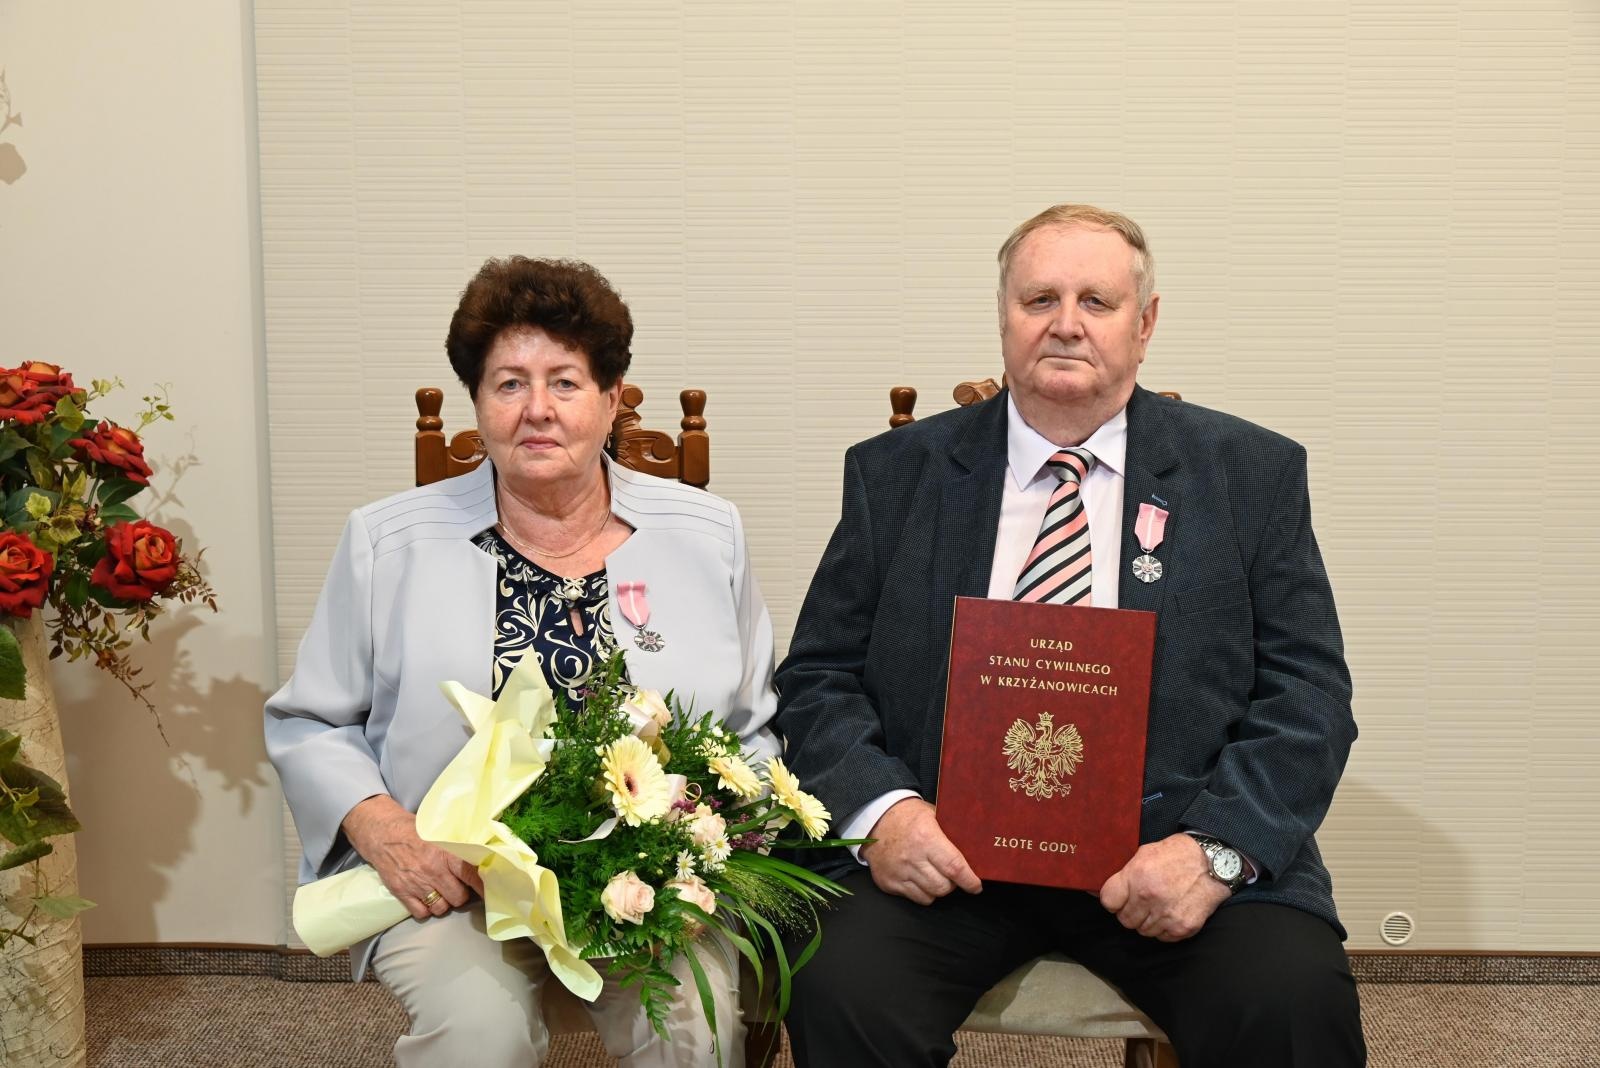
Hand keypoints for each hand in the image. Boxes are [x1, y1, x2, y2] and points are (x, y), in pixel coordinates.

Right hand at [342, 795, 483, 920]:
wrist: (383, 834)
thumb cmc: (415, 832)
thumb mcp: (440, 833)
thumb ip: (458, 847)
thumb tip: (483, 856)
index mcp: (445, 854)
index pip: (471, 875)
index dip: (483, 887)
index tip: (491, 893)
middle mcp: (432, 870)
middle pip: (458, 897)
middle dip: (460, 895)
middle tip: (457, 887)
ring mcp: (417, 884)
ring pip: (441, 908)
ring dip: (444, 903)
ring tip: (441, 892)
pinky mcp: (402, 893)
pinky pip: (422, 913)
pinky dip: (426, 909)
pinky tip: (426, 898)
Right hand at [861, 797, 981, 904]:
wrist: (875, 820)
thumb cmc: (908, 816)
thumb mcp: (933, 814)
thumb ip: (952, 831)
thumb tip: (976, 848)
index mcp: (926, 837)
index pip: (954, 867)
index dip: (969, 880)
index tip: (976, 885)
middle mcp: (912, 857)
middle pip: (943, 886)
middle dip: (954, 885)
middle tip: (954, 876)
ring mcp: (898, 872)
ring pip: (931, 896)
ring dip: (939, 889)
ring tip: (937, 875)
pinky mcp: (889, 882)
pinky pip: (915, 898)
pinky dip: (923, 892)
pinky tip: (922, 878)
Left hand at [1098, 833, 1230, 941]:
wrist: (1213, 863)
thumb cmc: (1176, 855)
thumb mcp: (1143, 854)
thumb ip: (1125, 875)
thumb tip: (1107, 892)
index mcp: (1136, 877)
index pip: (1108, 901)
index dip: (1113, 900)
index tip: (1119, 899)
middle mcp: (1149, 898)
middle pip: (1124, 920)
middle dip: (1130, 912)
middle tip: (1141, 902)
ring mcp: (1166, 915)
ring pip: (1142, 931)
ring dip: (1147, 921)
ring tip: (1159, 906)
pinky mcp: (1182, 928)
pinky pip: (1161, 938)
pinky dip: (1163, 929)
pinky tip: (1170, 913)